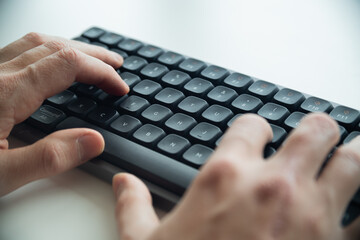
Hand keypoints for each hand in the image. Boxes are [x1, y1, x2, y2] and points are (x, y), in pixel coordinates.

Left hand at [0, 32, 128, 195]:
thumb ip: (48, 158)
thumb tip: (93, 141)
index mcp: (4, 92)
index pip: (68, 65)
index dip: (101, 72)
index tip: (120, 87)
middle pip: (55, 46)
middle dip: (93, 54)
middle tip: (116, 65)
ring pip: (37, 43)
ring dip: (71, 48)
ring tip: (93, 60)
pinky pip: (20, 51)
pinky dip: (49, 53)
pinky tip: (53, 66)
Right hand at [113, 113, 359, 239]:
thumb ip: (133, 206)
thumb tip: (122, 183)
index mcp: (226, 177)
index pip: (252, 125)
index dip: (256, 128)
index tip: (257, 136)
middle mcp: (274, 187)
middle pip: (315, 130)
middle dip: (317, 130)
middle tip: (315, 138)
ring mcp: (312, 215)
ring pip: (354, 161)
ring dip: (352, 157)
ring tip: (346, 160)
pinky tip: (357, 209)